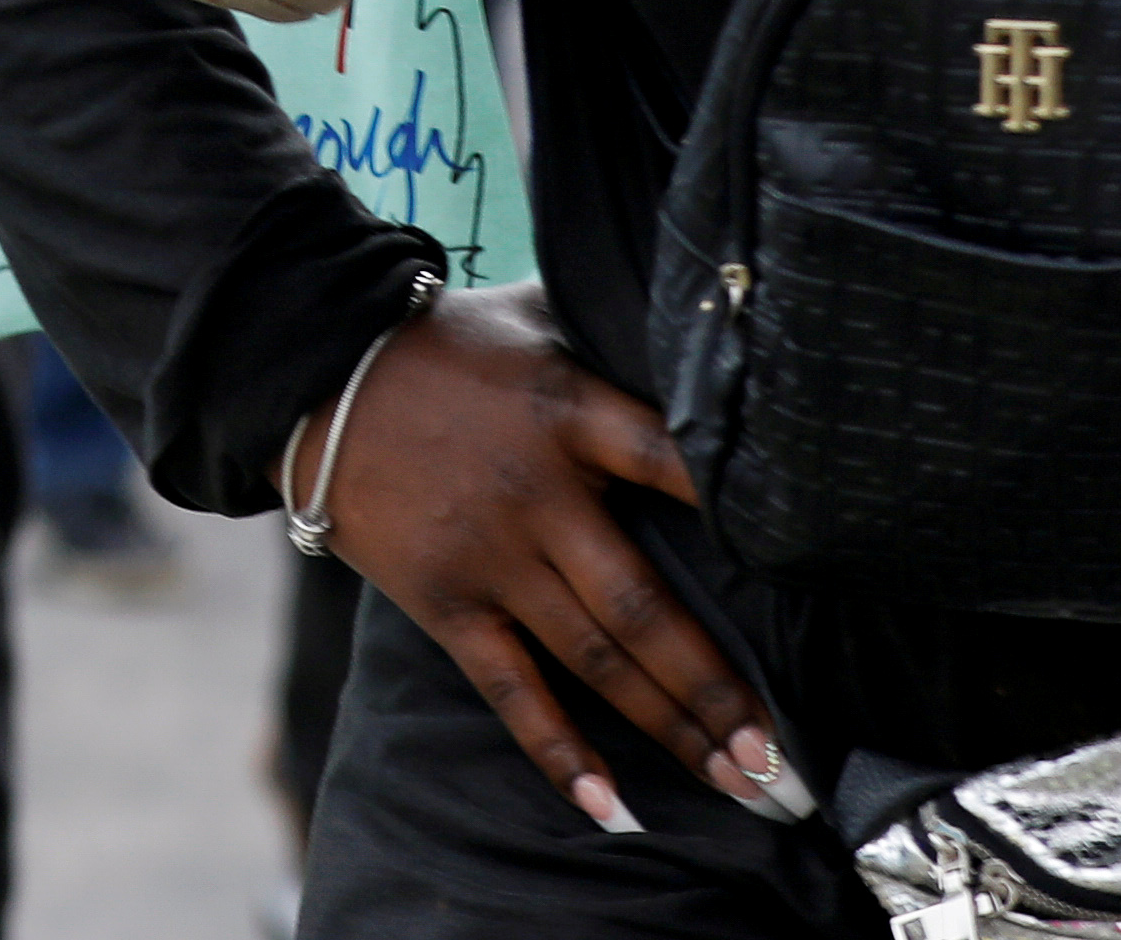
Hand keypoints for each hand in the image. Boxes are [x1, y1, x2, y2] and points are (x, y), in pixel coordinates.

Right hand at [315, 286, 801, 835]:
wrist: (312, 370)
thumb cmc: (445, 343)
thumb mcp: (537, 315)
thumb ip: (614, 337)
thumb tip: (704, 333)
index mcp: (569, 410)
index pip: (671, 462)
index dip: (737, 514)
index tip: (807, 572)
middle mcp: (537, 493)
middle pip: (644, 608)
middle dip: (719, 692)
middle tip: (781, 762)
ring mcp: (489, 555)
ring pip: (594, 661)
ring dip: (670, 729)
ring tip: (741, 785)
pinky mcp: (444, 599)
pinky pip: (510, 688)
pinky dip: (558, 751)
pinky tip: (609, 806)